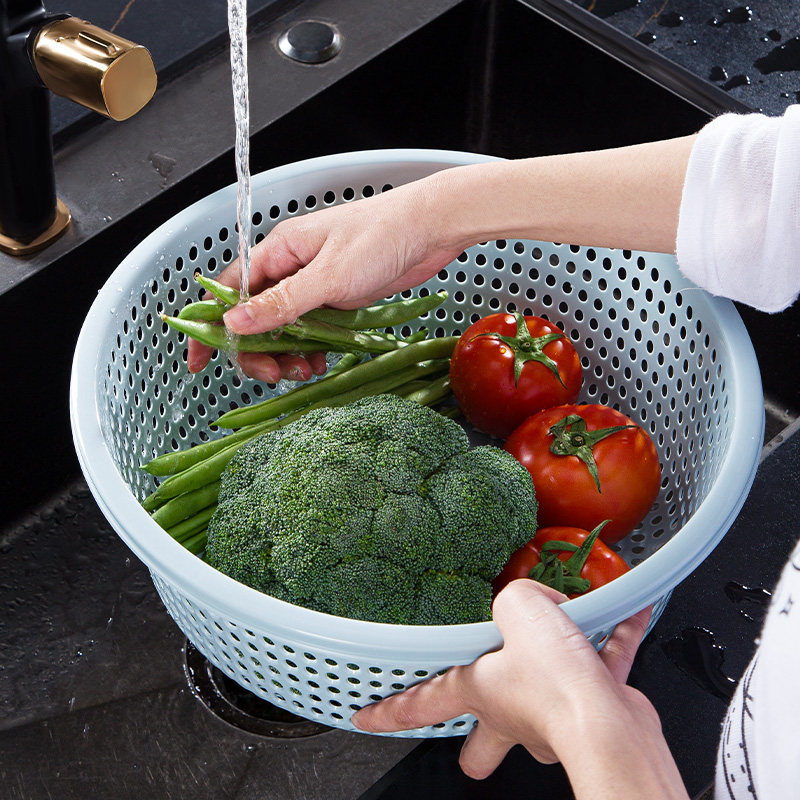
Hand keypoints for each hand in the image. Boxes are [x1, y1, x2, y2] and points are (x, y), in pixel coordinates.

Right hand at [188, 178, 463, 381]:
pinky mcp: (338, 299)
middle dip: (257, 350)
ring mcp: (315, 284)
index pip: (227, 291)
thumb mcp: (327, 277)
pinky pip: (313, 331)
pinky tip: (321, 363)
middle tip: (273, 375)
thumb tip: (234, 323)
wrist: (432, 229)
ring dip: (287, 355)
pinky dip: (312, 350)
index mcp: (278, 252)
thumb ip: (282, 303)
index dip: (209, 326)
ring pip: (285, 328)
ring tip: (305, 372)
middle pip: (254, 317)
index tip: (199, 361)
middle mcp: (291, 268)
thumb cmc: (382, 237)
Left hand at [352, 581, 686, 798]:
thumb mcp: (515, 609)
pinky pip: (604, 664)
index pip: (421, 703)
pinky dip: (616, 640)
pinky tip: (629, 613)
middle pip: (484, 737)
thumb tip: (529, 598)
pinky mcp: (596, 705)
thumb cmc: (553, 682)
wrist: (609, 722)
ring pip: (547, 700)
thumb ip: (512, 596)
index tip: (366, 718)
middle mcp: (513, 709)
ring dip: (558, 667)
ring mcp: (553, 714)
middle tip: (473, 717)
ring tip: (570, 629)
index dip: (390, 711)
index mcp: (479, 691)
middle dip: (477, 735)